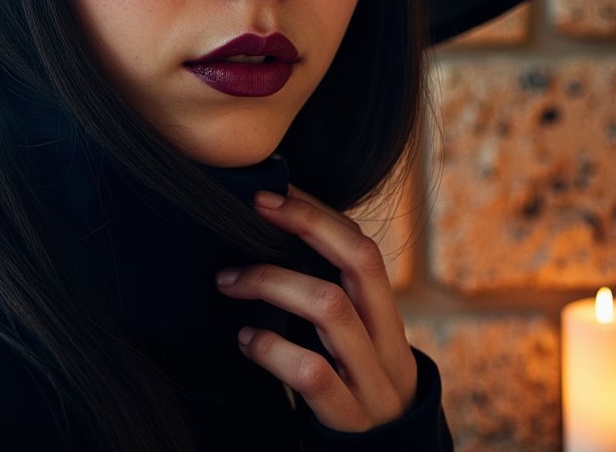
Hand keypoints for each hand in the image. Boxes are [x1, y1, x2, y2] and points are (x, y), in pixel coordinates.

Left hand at [214, 184, 417, 432]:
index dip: (317, 213)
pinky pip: (312, 373)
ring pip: (330, 308)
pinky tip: (246, 340)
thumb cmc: (352, 385)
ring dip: (272, 284)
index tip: (270, 194)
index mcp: (387, 315)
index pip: (362, 245)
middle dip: (305, 225)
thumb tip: (266, 235)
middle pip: (359, 261)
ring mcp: (371, 381)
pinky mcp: (348, 420)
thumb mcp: (354, 339)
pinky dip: (272, 348)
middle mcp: (387, 342)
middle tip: (252, 213)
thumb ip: (328, 295)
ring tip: (228, 282)